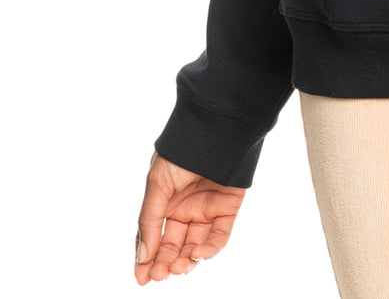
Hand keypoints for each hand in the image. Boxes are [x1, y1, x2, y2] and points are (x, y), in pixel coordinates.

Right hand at [134, 149, 245, 283]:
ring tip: (175, 267)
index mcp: (165, 202)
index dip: (145, 259)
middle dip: (164, 263)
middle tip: (157, 276)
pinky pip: (218, 236)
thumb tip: (142, 256)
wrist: (217, 130)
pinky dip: (208, 250)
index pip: (153, 237)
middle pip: (172, 246)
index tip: (140, 279)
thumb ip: (149, 220)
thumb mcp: (157, 184)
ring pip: (194, 246)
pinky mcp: (227, 209)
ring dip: (184, 260)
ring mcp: (207, 210)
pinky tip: (196, 254)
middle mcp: (185, 208)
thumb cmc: (182, 151)